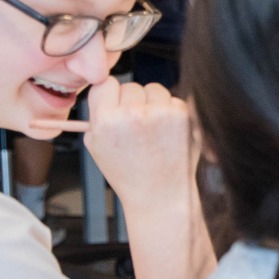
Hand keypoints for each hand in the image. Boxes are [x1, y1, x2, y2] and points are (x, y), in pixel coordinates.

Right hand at [70, 78, 199, 202]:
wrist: (160, 194)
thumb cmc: (129, 174)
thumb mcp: (97, 147)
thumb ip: (96, 117)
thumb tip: (102, 90)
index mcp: (106, 120)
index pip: (105, 83)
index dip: (110, 94)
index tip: (115, 102)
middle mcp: (133, 114)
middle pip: (131, 86)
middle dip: (133, 102)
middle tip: (136, 125)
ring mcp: (160, 113)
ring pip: (154, 89)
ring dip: (153, 104)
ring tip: (153, 131)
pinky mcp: (182, 116)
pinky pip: (174, 101)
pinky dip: (172, 113)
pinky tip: (168, 134)